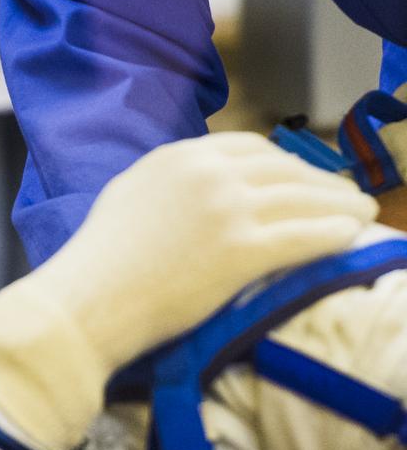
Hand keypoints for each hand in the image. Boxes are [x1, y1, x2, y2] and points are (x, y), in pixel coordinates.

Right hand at [39, 131, 376, 369]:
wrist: (87, 302)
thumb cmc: (98, 262)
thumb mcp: (129, 196)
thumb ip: (170, 183)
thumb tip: (200, 186)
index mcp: (177, 157)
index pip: (250, 147)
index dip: (286, 162)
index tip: (304, 177)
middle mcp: (207, 174)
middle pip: (286, 169)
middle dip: (323, 182)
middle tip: (347, 196)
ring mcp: (227, 210)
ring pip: (304, 199)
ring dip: (342, 206)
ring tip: (363, 215)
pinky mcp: (242, 251)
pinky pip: (306, 236)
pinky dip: (336, 234)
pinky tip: (352, 237)